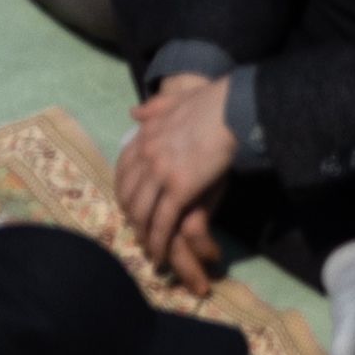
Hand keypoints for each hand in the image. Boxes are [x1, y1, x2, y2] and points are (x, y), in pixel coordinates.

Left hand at [114, 66, 242, 292]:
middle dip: (132, 218)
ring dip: (143, 236)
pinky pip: (162, 223)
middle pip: (129, 196)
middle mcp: (146, 155)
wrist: (231, 109)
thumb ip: (153, 108)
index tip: (131, 206)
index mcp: (144, 135)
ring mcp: (161, 173)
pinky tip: (161, 255)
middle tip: (140, 232)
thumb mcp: (174, 100)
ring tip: (149, 250)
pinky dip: (158, 242)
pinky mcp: (179, 190)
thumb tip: (133, 113)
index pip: (123, 170)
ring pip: (142, 213)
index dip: (125, 192)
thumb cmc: (211, 102)